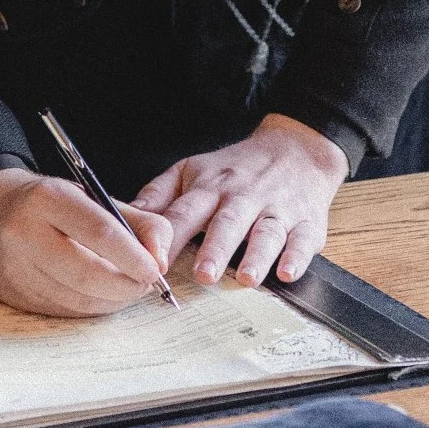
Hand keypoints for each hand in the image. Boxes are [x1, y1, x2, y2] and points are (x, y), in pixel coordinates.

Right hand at [0, 167, 173, 318]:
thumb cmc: (49, 203)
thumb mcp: (92, 196)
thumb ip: (138, 222)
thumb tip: (162, 260)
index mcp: (47, 199)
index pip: (99, 231)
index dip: (133, 256)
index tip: (156, 269)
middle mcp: (24, 234)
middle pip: (87, 274)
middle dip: (126, 286)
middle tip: (145, 284)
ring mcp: (15, 269)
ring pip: (77, 299)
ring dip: (112, 300)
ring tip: (126, 287)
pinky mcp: (13, 295)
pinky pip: (64, 310)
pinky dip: (91, 307)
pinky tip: (99, 294)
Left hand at [134, 114, 349, 288]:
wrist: (297, 149)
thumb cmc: (236, 168)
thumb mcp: (192, 170)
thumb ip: (158, 195)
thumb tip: (122, 217)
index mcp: (210, 187)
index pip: (185, 212)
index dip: (169, 237)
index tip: (155, 261)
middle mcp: (242, 198)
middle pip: (227, 223)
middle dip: (215, 249)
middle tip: (203, 275)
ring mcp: (276, 210)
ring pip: (266, 233)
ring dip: (256, 256)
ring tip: (245, 278)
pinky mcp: (306, 223)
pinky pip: (303, 240)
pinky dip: (296, 257)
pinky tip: (287, 273)